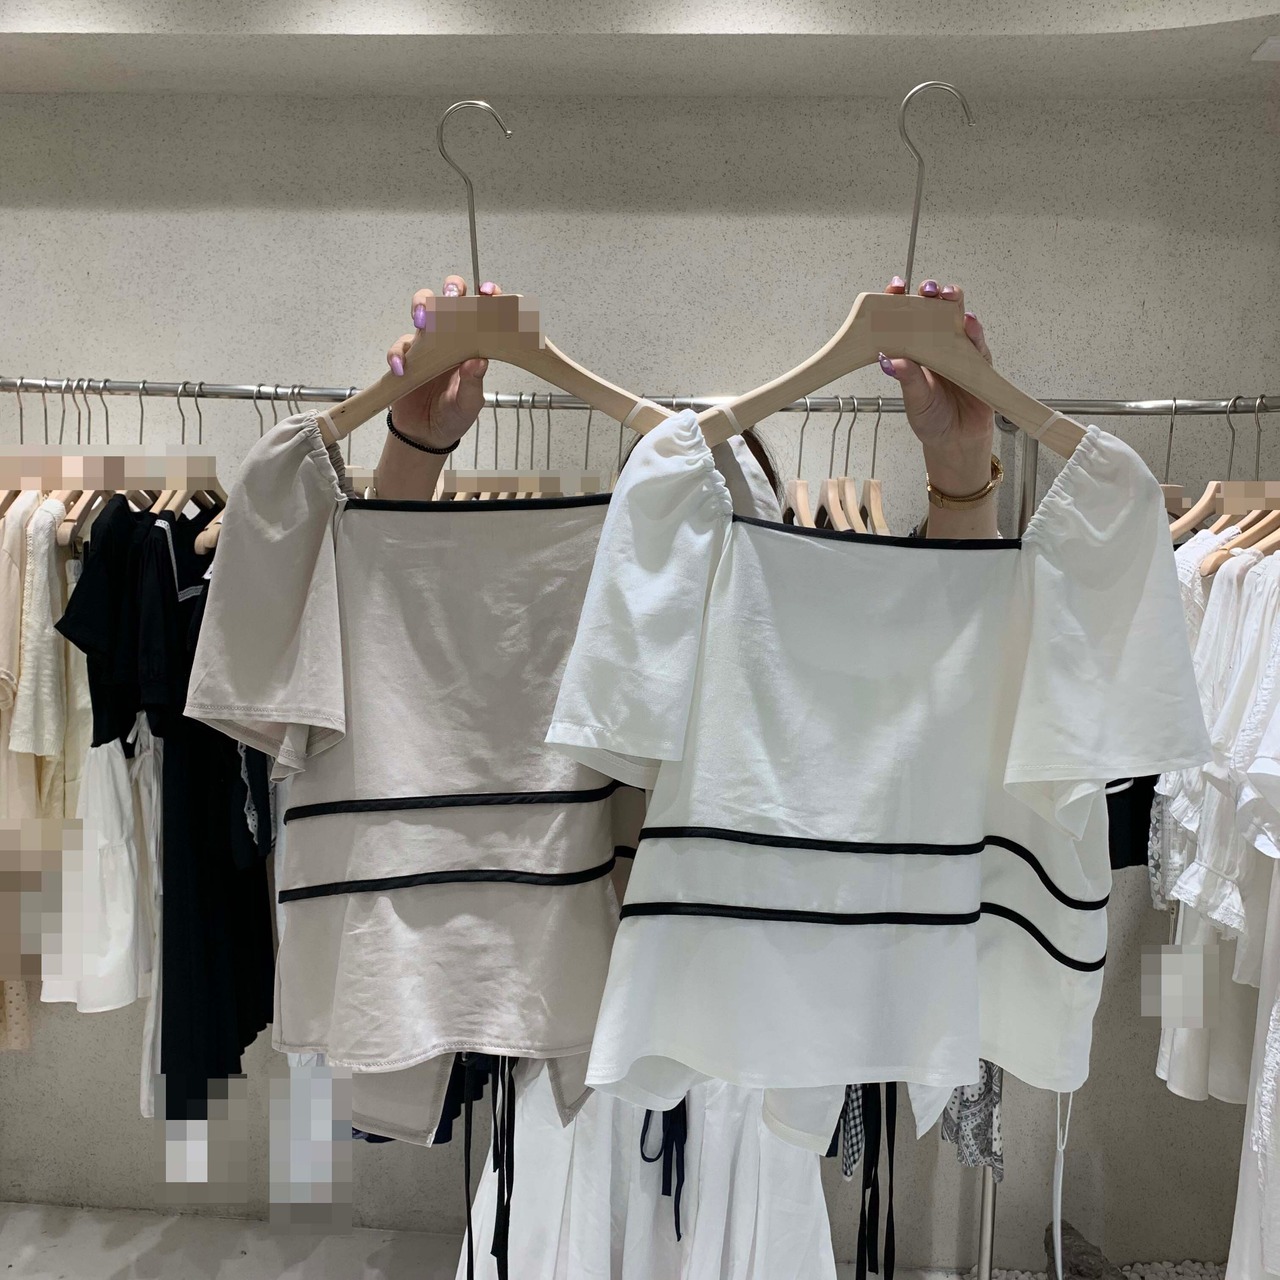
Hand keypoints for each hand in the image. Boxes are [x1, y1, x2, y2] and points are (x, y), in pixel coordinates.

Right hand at [385, 276, 500, 449]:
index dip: (488, 297)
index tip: (488, 292)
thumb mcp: (469, 405)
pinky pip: (400, 347)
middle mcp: (452, 338)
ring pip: (423, 309)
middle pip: (451, 298)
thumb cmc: (454, 416)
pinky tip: (403, 370)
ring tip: (423, 322)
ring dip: (422, 306)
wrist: (427, 435)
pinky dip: (398, 355)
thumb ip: (473, 384)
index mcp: (474, 345)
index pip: (484, 313)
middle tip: (451, 296)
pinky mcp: (406, 356)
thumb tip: (479, 362)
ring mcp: (428, 344)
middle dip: (451, 289)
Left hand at [878, 277, 994, 493]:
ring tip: (947, 296)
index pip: (905, 317)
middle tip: (926, 288)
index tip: (895, 287)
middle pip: (934, 309)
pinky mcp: (979, 360)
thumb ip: (907, 379)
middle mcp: (936, 343)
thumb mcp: (914, 401)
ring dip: (953, 303)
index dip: (900, 299)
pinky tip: (967, 322)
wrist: (957, 441)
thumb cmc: (931, 419)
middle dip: (931, 293)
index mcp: (913, 348)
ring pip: (957, 317)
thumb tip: (888, 359)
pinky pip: (977, 341)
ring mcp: (959, 349)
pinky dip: (973, 330)